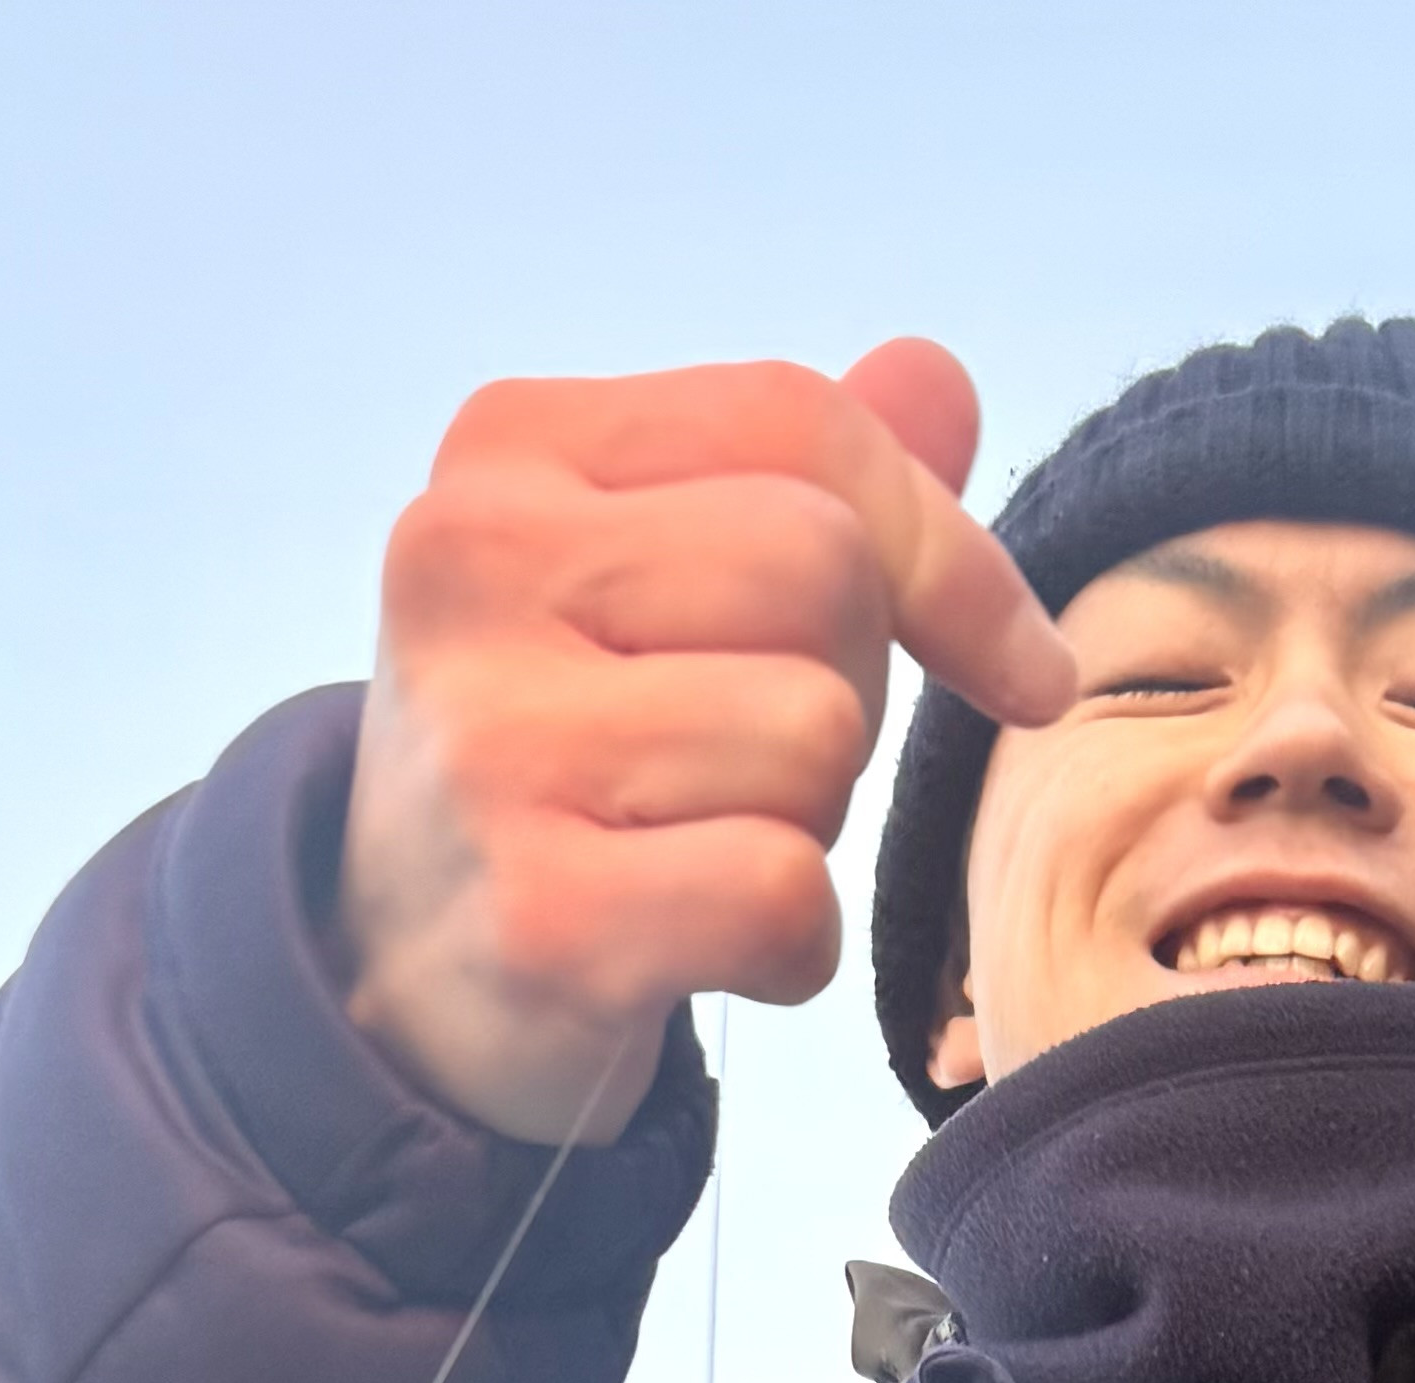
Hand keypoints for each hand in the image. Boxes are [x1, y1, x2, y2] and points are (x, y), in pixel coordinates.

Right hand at [334, 339, 1071, 1141]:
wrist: (397, 969)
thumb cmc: (564, 750)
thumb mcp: (646, 574)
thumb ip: (791, 477)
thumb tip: (941, 382)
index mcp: (510, 448)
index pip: (800, 422)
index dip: (948, 548)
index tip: (1017, 665)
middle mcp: (475, 566)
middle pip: (823, 570)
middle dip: (847, 687)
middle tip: (752, 765)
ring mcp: (492, 742)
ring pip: (815, 734)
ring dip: (810, 823)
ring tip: (700, 846)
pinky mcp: (539, 916)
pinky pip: (784, 891)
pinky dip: (792, 944)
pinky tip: (709, 944)